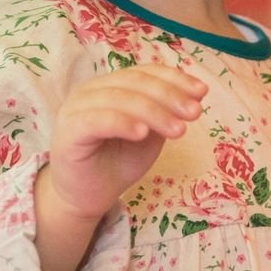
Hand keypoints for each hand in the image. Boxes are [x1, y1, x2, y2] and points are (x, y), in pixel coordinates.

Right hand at [32, 65, 206, 258]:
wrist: (87, 198)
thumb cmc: (116, 163)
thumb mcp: (148, 135)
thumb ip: (164, 113)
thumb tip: (194, 94)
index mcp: (109, 86)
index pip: (144, 72)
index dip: (174, 79)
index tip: (202, 93)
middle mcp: (90, 91)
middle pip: (134, 83)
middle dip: (169, 96)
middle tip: (194, 113)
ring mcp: (76, 108)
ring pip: (119, 99)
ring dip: (153, 112)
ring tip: (178, 130)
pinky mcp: (68, 131)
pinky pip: (97, 120)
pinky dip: (122, 123)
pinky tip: (143, 134)